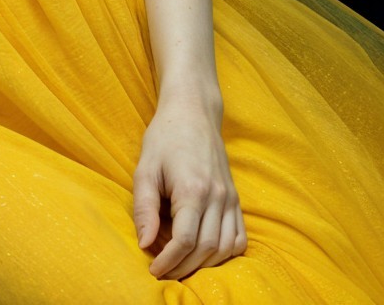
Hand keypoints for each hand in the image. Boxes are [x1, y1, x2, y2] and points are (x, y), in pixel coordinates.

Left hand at [133, 96, 247, 278]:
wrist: (193, 111)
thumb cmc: (164, 138)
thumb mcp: (145, 169)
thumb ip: (144, 209)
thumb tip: (145, 245)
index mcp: (193, 189)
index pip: (185, 241)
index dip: (168, 261)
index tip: (153, 270)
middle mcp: (217, 196)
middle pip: (206, 249)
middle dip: (183, 268)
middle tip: (163, 271)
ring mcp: (230, 197)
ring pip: (225, 248)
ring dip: (204, 264)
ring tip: (181, 264)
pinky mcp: (236, 198)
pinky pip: (239, 237)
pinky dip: (226, 253)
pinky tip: (206, 253)